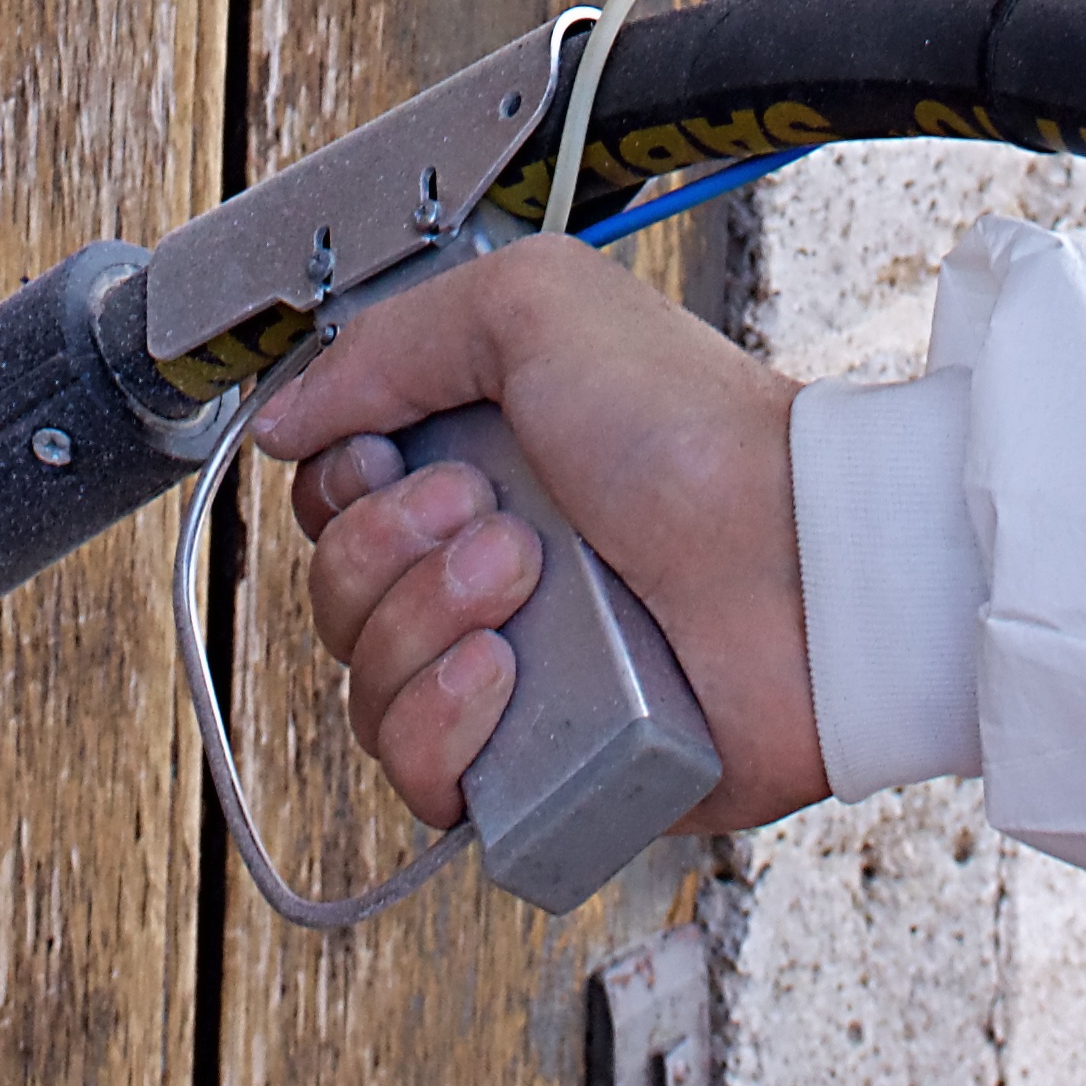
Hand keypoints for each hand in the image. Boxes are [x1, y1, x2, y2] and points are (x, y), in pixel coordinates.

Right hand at [250, 231, 824, 840]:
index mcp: (477, 467)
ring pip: (362, 685)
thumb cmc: (698, 434)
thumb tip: (284, 419)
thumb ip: (389, 343)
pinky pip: (417, 777)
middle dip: (392, 547)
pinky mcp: (534, 773)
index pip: (329, 502)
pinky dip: (439, 721)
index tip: (399, 453)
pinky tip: (503, 674)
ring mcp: (506, 678)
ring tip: (526, 584)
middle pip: (332, 592)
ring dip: (425, 622)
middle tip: (497, 516)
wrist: (801, 564)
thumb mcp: (537, 308)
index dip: (345, 484)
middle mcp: (481, 573)